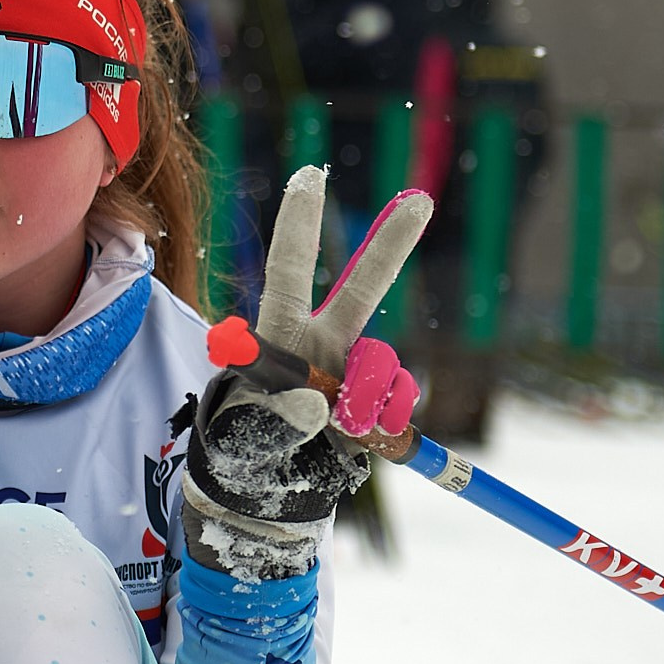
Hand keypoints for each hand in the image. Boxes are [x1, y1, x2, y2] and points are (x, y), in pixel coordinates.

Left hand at [182, 166, 431, 578]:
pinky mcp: (378, 400)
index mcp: (279, 333)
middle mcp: (322, 339)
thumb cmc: (241, 453)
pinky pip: (401, 398)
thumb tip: (317, 404)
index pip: (289, 267)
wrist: (271, 490)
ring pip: (384, 363)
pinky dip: (387, 418)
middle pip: (363, 286)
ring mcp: (354, 367)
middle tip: (421, 200)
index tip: (309, 173)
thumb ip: (277, 422)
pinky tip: (362, 436)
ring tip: (336, 431)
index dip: (300, 220)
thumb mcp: (245, 440)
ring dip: (366, 398)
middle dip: (392, 245)